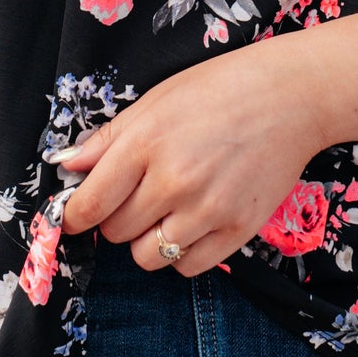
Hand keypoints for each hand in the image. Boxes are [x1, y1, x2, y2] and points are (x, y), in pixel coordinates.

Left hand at [56, 46, 326, 274]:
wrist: (291, 97)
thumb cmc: (219, 90)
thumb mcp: (155, 101)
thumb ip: (108, 139)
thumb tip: (66, 166)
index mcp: (145, 143)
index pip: (90, 203)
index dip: (75, 215)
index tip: (75, 216)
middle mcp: (173, 181)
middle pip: (116, 232)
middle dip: (116, 219)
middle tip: (135, 197)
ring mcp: (207, 209)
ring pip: (147, 257)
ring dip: (146, 240)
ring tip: (163, 212)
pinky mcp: (237, 230)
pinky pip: (187, 267)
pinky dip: (180, 253)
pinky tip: (189, 224)